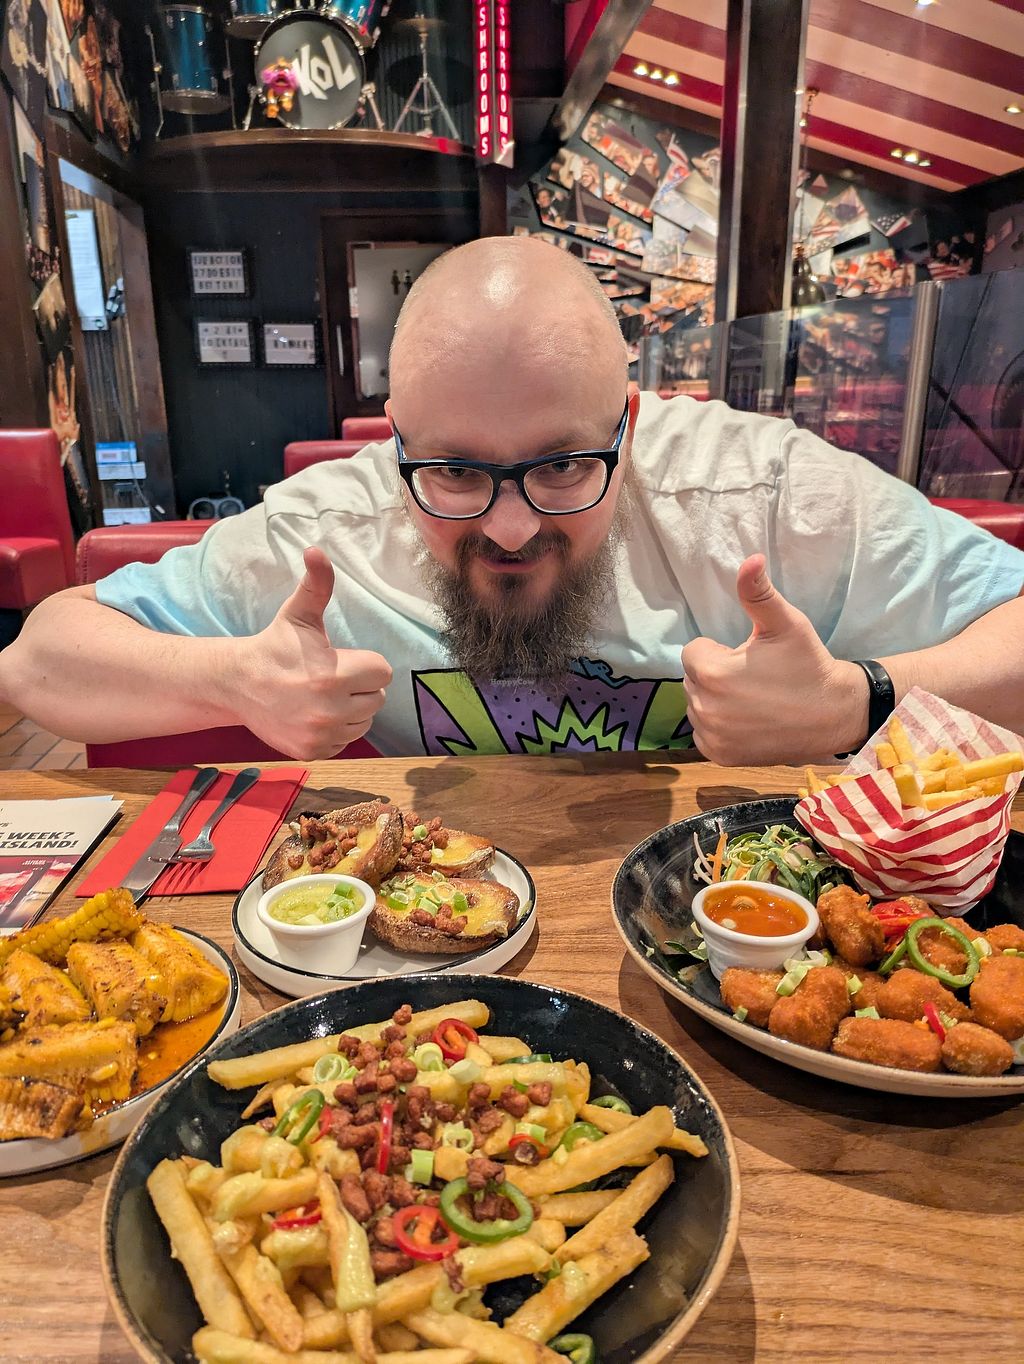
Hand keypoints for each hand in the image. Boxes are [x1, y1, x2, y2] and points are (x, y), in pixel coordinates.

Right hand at [235, 548, 391, 758]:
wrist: (237, 684)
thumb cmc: (276, 646)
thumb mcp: (298, 614)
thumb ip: (317, 584)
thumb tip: (316, 551)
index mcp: (335, 673)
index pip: (382, 672)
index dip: (365, 664)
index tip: (342, 660)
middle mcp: (331, 708)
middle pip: (377, 699)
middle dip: (360, 687)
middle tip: (332, 678)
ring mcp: (322, 733)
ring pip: (364, 722)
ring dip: (352, 711)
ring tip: (325, 696)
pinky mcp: (313, 751)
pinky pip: (345, 742)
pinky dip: (336, 731)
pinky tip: (315, 715)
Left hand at [681, 554, 866, 764]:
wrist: (835, 715)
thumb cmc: (808, 664)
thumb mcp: (785, 623)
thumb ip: (758, 592)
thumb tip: (750, 559)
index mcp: (712, 672)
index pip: (693, 652)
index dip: (719, 651)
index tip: (749, 658)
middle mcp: (704, 707)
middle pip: (693, 679)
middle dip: (715, 675)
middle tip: (755, 679)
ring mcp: (712, 735)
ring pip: (697, 706)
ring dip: (715, 700)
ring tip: (754, 700)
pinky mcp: (720, 756)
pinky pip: (704, 733)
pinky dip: (719, 727)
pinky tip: (748, 721)